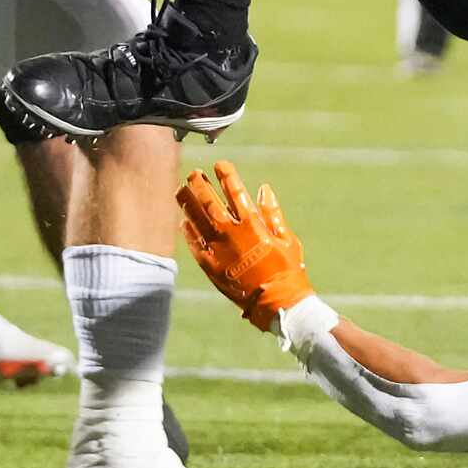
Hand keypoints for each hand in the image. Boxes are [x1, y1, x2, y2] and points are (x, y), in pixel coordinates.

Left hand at [178, 161, 313, 331]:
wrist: (276, 302)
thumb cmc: (287, 269)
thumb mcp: (287, 238)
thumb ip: (273, 213)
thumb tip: (263, 189)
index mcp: (252, 224)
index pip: (235, 191)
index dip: (226, 175)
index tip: (219, 164)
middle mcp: (231, 233)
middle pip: (209, 202)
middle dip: (200, 184)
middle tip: (193, 174)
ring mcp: (218, 249)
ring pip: (196, 220)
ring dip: (188, 203)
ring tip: (181, 191)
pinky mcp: (210, 266)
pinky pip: (194, 244)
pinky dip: (188, 231)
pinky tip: (183, 221)